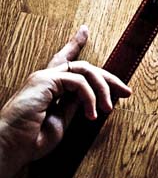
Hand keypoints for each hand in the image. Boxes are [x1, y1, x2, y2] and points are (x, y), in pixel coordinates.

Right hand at [0, 26, 131, 177]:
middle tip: (126, 91)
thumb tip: (91, 96)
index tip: (84, 30)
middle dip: (108, 78)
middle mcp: (46, 77)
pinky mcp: (45, 80)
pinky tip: (91, 114)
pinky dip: (90, 97)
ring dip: (102, 90)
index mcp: (48, 86)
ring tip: (108, 109)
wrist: (10, 147)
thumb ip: (74, 105)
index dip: (74, 44)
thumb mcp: (61, 121)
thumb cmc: (31, 140)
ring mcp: (44, 77)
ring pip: (85, 71)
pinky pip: (78, 81)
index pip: (64, 59)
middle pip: (84, 66)